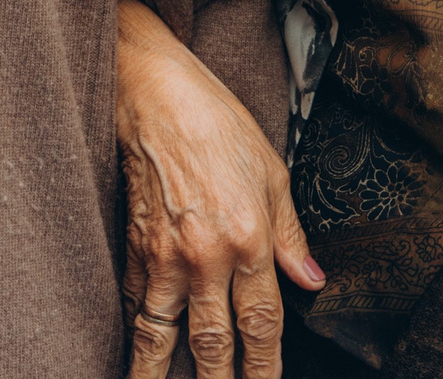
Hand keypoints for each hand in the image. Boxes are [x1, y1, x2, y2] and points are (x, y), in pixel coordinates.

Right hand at [117, 0, 323, 378]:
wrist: (153, 93)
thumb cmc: (215, 122)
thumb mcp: (272, 171)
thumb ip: (291, 234)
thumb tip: (311, 279)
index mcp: (249, 238)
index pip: (262, 326)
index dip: (265, 370)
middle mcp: (206, 257)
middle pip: (214, 345)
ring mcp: (162, 257)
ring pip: (163, 337)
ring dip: (161, 376)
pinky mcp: (131, 248)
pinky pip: (135, 305)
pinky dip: (138, 334)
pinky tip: (138, 352)